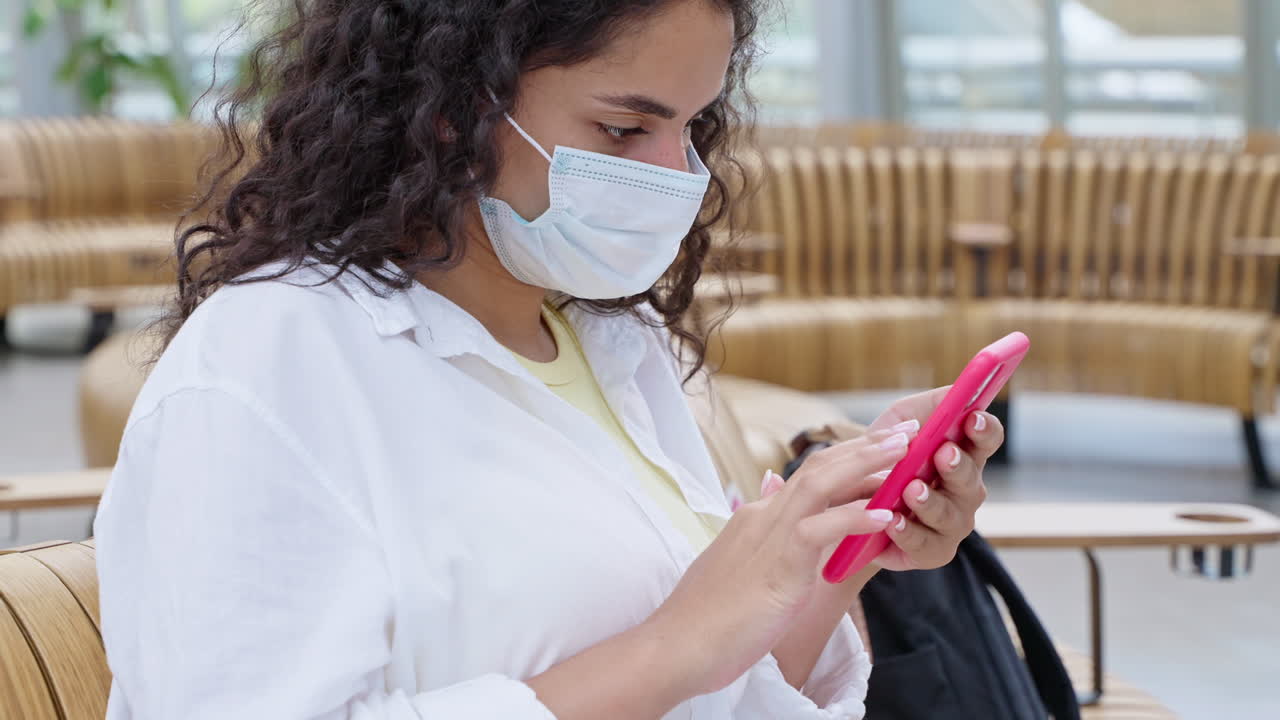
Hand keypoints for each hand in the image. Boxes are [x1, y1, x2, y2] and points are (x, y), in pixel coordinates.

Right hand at [646, 425, 920, 694]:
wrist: (678, 644)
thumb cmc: (709, 614)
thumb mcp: (739, 560)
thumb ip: (760, 524)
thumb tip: (772, 484)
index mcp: (757, 515)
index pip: (809, 474)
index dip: (848, 457)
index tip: (883, 446)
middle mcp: (763, 514)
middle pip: (820, 466)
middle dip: (866, 447)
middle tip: (907, 431)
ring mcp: (769, 534)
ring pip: (822, 483)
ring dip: (866, 464)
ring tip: (905, 451)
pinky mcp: (779, 563)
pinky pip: (822, 529)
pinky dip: (855, 518)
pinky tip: (886, 517)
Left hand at [865, 386, 1002, 570]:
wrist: (847, 502)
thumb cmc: (882, 456)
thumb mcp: (898, 422)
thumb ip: (928, 407)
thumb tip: (955, 391)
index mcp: (961, 454)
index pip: (986, 440)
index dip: (984, 429)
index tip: (971, 418)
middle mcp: (963, 491)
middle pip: (972, 478)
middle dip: (958, 466)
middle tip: (942, 454)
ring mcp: (950, 523)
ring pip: (951, 515)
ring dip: (931, 501)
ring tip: (911, 489)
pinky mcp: (929, 551)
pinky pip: (925, 544)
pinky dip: (909, 532)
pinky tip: (893, 521)